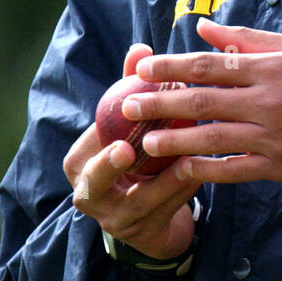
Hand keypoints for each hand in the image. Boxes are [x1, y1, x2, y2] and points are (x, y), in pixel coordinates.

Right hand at [62, 42, 202, 259]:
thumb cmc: (135, 160)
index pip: (90, 139)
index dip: (106, 123)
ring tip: (185, 159)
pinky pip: (165, 209)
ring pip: (138, 198)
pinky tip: (202, 173)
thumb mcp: (127, 128)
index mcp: (80, 161)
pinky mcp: (142, 233)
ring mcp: (114, 218)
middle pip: (95, 178)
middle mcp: (87, 193)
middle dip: (109, 165)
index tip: (124, 108)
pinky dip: (182, 191)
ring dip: (163, 179)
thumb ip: (129, 88)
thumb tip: (140, 47)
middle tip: (126, 150)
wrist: (148, 217)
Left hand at [123, 19, 281, 184]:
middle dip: (161, 103)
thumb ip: (247, 38)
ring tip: (147, 140)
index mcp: (269, 69)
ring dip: (175, 140)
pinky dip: (206, 170)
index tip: (142, 67)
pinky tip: (182, 169)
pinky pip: (234, 169)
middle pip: (203, 101)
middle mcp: (266, 101)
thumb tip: (204, 27)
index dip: (172, 66)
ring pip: (213, 138)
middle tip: (128, 104)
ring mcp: (271, 136)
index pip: (210, 65)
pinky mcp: (277, 165)